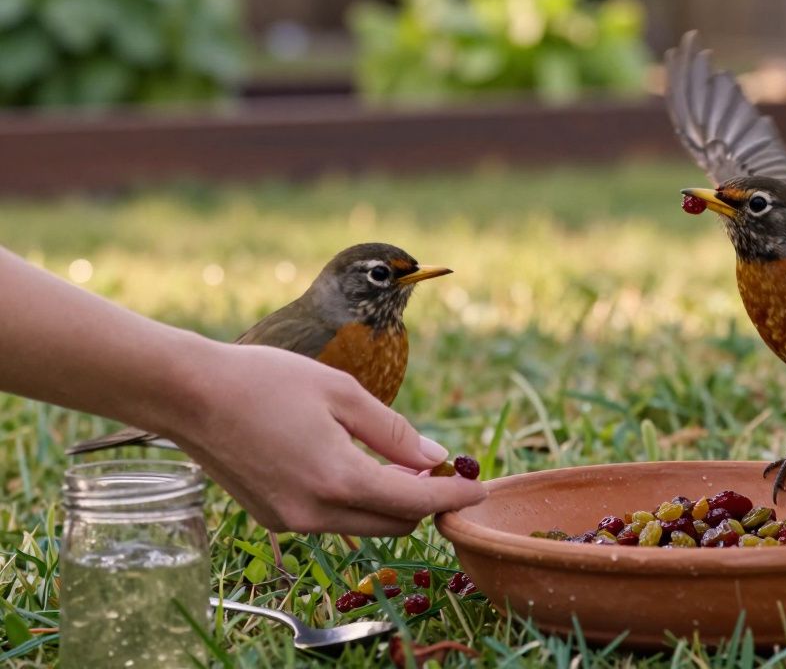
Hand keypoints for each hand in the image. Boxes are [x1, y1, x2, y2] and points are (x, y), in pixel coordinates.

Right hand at [160, 341, 485, 535]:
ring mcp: (291, 521)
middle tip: (437, 466)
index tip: (479, 486)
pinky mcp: (273, 518)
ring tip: (398, 460)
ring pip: (364, 525)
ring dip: (390, 501)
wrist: (188, 394)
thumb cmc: (265, 381)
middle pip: (394, 522)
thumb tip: (435, 457)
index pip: (416, 503)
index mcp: (338, 481)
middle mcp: (315, 514)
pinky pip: (332, 519)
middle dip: (424, 500)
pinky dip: (355, 500)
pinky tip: (355, 465)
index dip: (453, 496)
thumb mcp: (342, 394)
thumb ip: (394, 432)